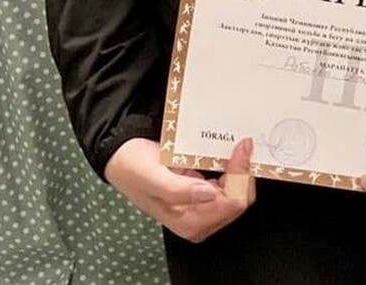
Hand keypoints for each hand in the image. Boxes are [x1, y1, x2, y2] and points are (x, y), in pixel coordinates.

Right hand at [104, 135, 255, 242]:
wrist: (121, 158)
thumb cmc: (134, 168)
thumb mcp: (152, 177)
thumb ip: (179, 190)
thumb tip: (211, 194)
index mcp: (188, 222)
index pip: (231, 203)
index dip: (240, 175)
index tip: (241, 146)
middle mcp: (198, 220)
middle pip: (239, 199)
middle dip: (244, 173)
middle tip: (242, 143)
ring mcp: (202, 208)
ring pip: (237, 192)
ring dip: (240, 169)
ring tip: (238, 146)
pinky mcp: (202, 194)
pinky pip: (228, 184)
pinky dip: (232, 168)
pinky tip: (228, 153)